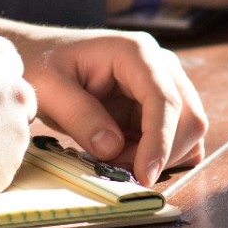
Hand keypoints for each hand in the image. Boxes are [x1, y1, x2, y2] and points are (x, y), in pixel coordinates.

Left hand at [0, 23, 207, 185]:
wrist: (39, 56)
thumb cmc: (41, 64)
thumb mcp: (49, 88)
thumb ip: (80, 116)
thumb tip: (113, 148)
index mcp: (136, 52)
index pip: (164, 99)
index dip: (160, 141)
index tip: (144, 175)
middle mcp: (160, 64)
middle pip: (189, 116)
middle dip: (161, 152)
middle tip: (117, 168)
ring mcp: (164, 83)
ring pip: (188, 130)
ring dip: (159, 156)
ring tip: (115, 158)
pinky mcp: (159, 104)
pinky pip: (177, 136)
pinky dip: (160, 155)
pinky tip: (128, 156)